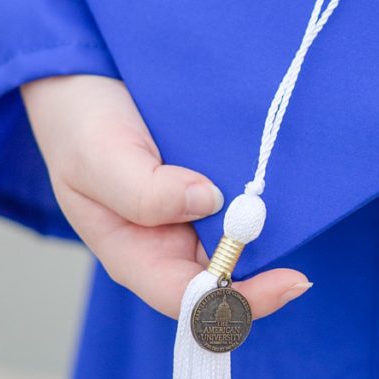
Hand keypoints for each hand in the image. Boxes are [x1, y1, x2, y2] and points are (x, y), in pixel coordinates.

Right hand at [19, 73, 312, 319]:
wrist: (82, 76)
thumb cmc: (78, 126)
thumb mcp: (96, 158)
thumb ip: (143, 190)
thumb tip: (208, 201)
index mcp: (136, 257)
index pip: (195, 301)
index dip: (244, 300)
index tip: (291, 279)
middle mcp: (169, 246)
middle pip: (230, 276)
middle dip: (268, 257)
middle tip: (300, 219)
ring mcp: (192, 216)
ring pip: (243, 240)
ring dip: (271, 225)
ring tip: (291, 190)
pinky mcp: (208, 186)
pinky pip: (243, 201)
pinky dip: (262, 192)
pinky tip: (277, 168)